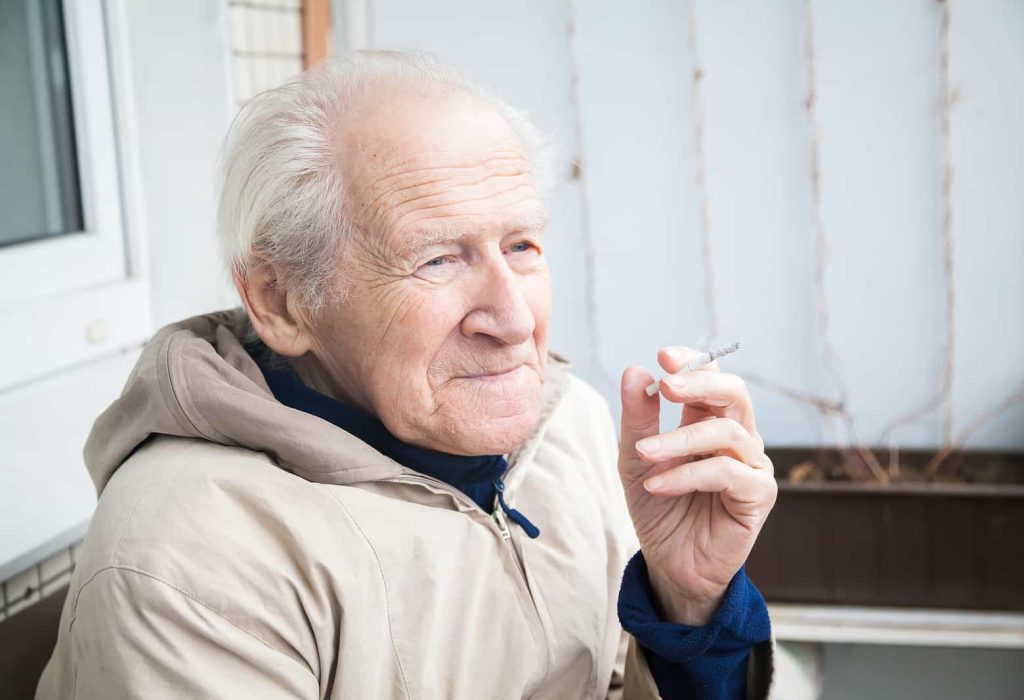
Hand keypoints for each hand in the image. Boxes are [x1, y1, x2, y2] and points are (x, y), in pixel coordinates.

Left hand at [617, 347, 776, 625]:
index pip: (712, 378)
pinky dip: (689, 475)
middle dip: (699, 383)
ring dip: (679, 440)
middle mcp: (737, 437)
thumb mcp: (636, 459)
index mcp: (709, 422)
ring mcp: (752, 465)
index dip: (693, 362)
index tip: (663, 355)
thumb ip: (638, 418)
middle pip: (734, 393)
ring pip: (726, 432)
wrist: (670, 563)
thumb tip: (635, 370)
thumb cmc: (659, 508)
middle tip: (665, 384)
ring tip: (644, 454)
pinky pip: (727, 472)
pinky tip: (658, 485)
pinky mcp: (758, 495)